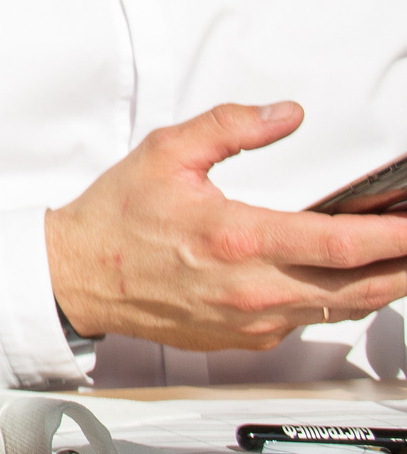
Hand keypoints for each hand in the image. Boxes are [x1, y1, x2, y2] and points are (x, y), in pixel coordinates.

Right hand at [46, 101, 406, 348]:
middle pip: (361, 287)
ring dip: (379, 285)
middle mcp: (253, 290)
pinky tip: (341, 278)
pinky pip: (307, 321)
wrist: (79, 276)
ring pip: (341, 309)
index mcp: (237, 239)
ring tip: (398, 259)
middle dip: (404, 267)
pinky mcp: (247, 339)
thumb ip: (230, 127)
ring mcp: (254, 321)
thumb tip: (284, 115)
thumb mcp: (166, 152)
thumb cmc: (117, 219)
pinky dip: (336, 299)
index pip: (340, 243)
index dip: (392, 236)